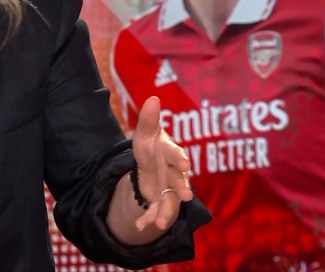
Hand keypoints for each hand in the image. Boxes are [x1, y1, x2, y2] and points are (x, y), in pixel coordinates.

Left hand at [131, 96, 192, 230]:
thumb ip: (148, 119)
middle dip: (182, 187)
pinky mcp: (161, 202)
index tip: (183, 164)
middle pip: (179, 181)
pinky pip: (155, 212)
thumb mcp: (145, 134)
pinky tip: (139, 226)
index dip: (180, 159)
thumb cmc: (152, 147)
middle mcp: (174, 173)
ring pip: (170, 202)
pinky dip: (147, 219)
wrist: (151, 166)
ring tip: (159, 223)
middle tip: (186, 196)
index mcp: (170, 153)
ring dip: (165, 212)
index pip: (176, 155)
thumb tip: (152, 98)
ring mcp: (169, 190)